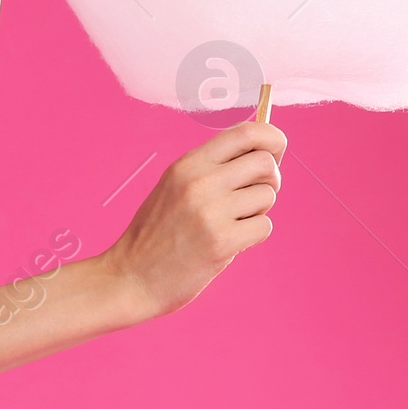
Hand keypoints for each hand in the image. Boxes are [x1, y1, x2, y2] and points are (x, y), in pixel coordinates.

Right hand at [102, 120, 286, 318]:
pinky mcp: (221, 242)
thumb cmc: (157, 233)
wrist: (131, 276)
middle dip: (271, 179)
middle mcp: (199, 181)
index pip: (246, 132)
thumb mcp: (175, 186)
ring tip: (233, 221)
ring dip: (259, 210)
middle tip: (253, 196)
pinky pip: (264, 226)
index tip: (276, 152)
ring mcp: (210, 211)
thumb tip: (264, 154)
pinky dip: (254, 234)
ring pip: (268, 195)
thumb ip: (212, 169)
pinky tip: (231, 241)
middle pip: (265, 163)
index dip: (272, 138)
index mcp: (188, 163)